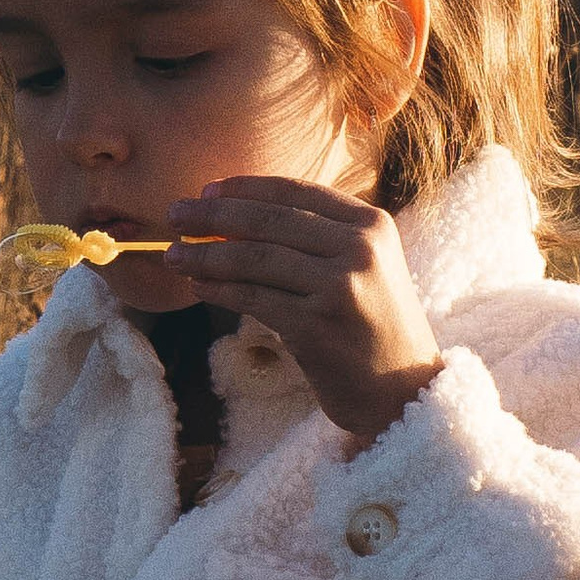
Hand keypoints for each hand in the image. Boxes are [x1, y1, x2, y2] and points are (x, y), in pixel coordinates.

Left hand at [165, 176, 443, 442]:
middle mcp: (359, 249)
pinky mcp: (316, 326)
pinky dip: (219, 290)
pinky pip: (253, 299)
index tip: (207, 191)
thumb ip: (319, 239)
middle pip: (269, 220)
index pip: (296, 192)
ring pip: (254, 259)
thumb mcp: (365, 268)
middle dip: (213, 215)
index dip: (245, 188)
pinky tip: (198, 287)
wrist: (405, 391)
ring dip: (206, 255)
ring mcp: (338, 287)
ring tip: (174, 255)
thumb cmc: (375, 329)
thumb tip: (238, 218)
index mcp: (371, 224)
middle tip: (175, 214)